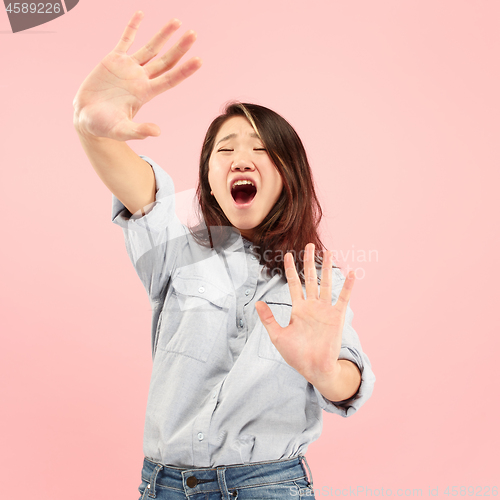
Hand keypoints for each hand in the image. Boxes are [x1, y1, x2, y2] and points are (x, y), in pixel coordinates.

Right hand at [73, 11, 201, 140]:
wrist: (86, 118)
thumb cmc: (104, 127)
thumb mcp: (121, 130)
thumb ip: (138, 131)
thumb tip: (157, 132)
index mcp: (144, 94)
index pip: (170, 79)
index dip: (184, 70)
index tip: (199, 60)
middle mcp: (140, 79)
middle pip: (165, 61)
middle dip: (179, 48)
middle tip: (193, 34)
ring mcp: (128, 68)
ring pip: (150, 48)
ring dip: (163, 35)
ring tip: (177, 21)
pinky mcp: (113, 60)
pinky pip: (125, 40)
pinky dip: (132, 27)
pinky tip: (141, 14)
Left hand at [255, 243, 354, 384]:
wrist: (314, 369)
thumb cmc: (296, 355)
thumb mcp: (277, 336)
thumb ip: (268, 319)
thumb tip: (258, 303)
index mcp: (298, 309)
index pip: (293, 284)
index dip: (290, 269)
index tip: (287, 255)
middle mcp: (312, 306)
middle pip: (310, 278)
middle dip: (309, 262)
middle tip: (308, 245)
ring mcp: (325, 310)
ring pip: (326, 284)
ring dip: (327, 268)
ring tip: (329, 252)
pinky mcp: (337, 317)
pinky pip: (343, 298)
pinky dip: (348, 286)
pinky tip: (352, 273)